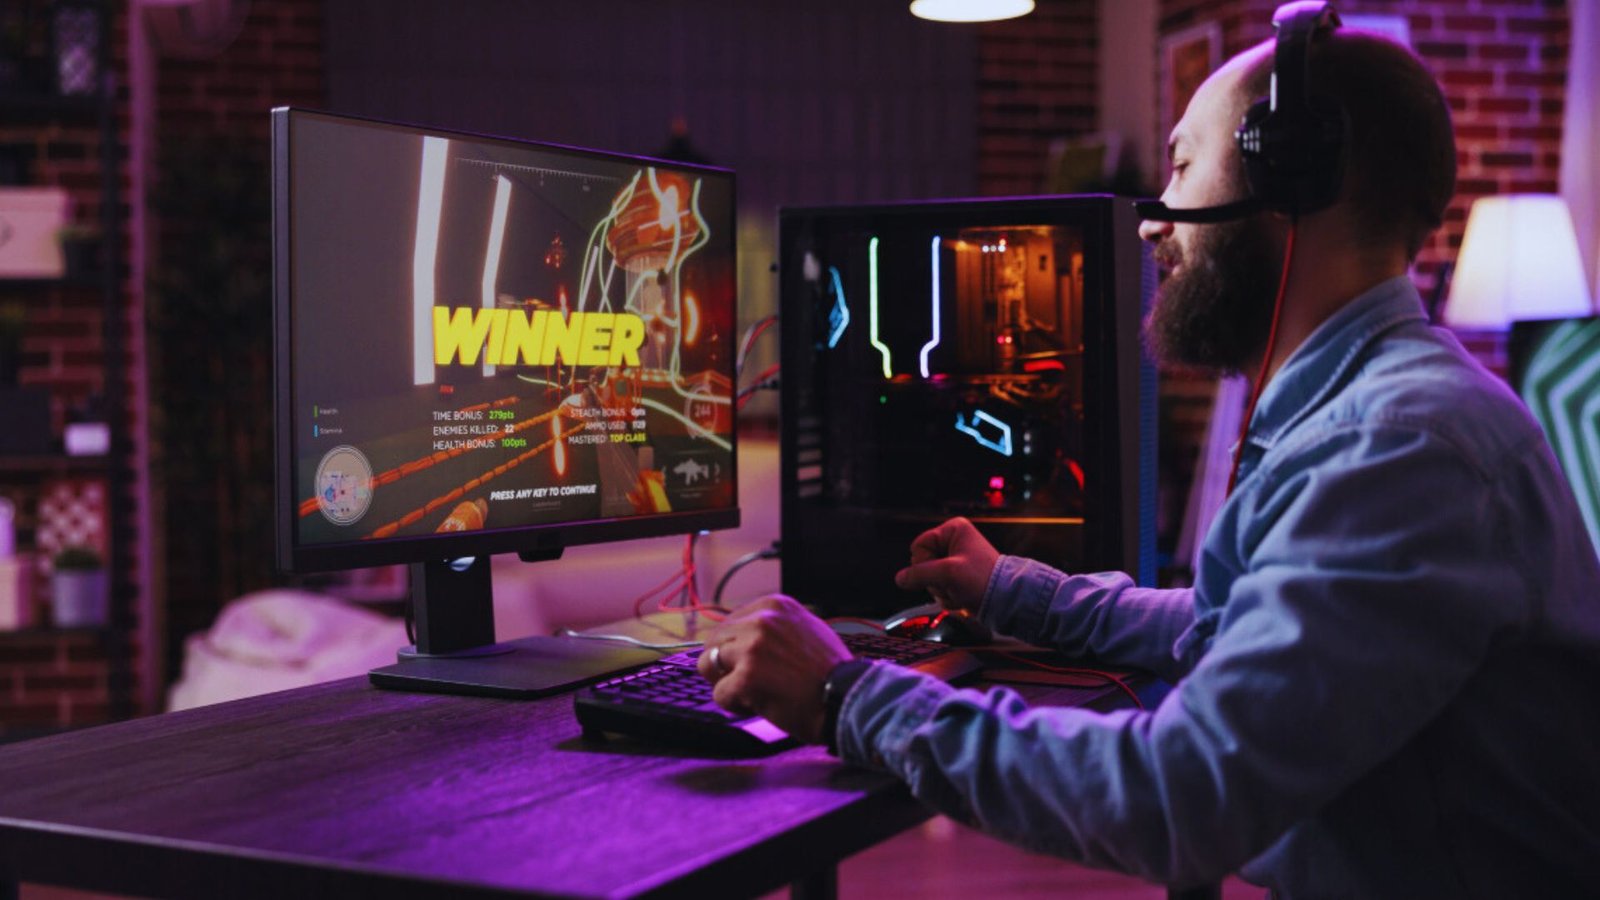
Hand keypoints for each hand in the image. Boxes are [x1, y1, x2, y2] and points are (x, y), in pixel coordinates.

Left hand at [696, 594, 851, 743]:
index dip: (734, 648)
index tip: (749, 663)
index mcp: (774, 606)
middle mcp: (761, 620)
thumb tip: (740, 635)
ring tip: (751, 693)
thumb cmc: (829, 672)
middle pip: (714, 642)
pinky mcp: (747, 677)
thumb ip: (773, 627)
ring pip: (709, 665)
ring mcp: (752, 648)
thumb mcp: (805, 628)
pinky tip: (757, 705)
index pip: (729, 622)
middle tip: (748, 682)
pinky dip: (733, 705)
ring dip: (726, 683)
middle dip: (725, 665)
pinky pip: (719, 694)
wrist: (847, 699)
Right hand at [893, 516, 998, 612]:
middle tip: (953, 582)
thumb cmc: (983, 579)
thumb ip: (918, 574)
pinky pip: (939, 588)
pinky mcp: (958, 578)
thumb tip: (900, 578)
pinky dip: (948, 596)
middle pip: (922, 564)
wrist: (1005, 600)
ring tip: (960, 590)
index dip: (924, 562)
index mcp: (953, 530)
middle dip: (935, 580)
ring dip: (941, 590)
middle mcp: (953, 542)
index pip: (919, 546)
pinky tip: (962, 595)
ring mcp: (955, 561)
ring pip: (929, 579)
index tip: (942, 570)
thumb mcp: (948, 573)